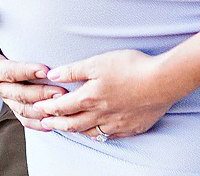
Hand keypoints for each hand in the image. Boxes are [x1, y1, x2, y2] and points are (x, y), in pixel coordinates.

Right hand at [0, 6, 66, 130]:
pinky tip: (51, 125)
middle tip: (62, 92)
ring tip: (62, 108)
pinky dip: (35, 123)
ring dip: (42, 110)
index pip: (9, 71)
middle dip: (41, 94)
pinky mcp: (9, 99)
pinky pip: (22, 115)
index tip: (45, 69)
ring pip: (23, 108)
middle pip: (19, 94)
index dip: (26, 71)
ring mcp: (3, 94)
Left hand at [34, 50, 180, 140]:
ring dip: (76, 130)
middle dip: (57, 123)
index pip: (62, 106)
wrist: (162, 81)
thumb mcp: (98, 63)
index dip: (48, 107)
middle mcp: (100, 115)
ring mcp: (116, 123)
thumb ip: (74, 71)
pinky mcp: (131, 127)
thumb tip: (52, 75)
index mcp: (90, 98)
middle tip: (45, 123)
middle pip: (73, 123)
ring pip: (90, 132)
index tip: (37, 107)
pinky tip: (97, 132)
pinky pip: (109, 135)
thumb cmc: (130, 67)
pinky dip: (98, 134)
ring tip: (67, 128)